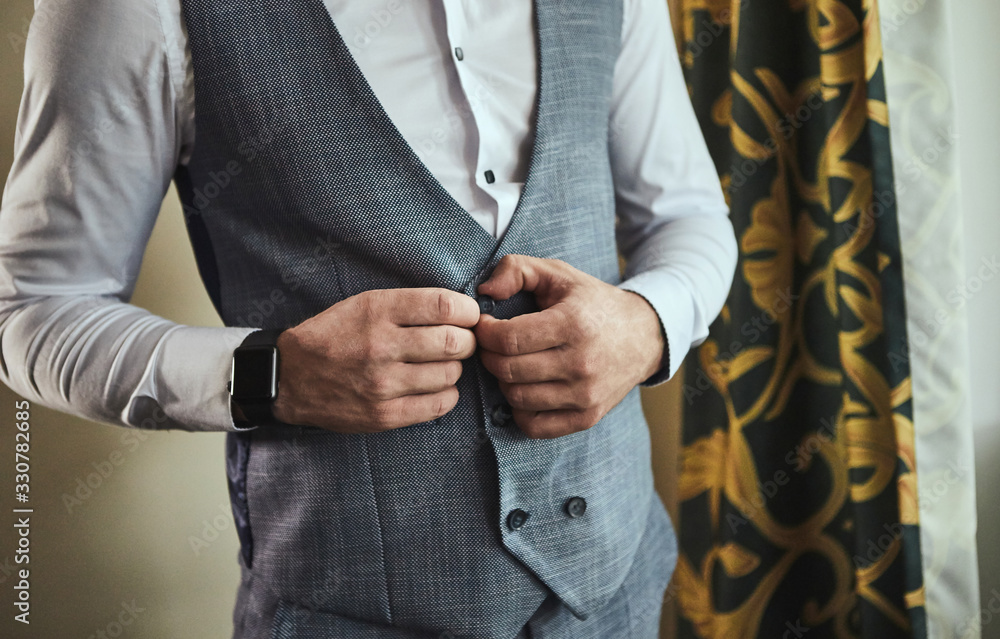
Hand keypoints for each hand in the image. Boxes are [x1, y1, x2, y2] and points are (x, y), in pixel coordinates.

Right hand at [272, 288, 479, 432]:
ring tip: (440, 364)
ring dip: (454, 368)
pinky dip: (447, 394)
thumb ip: (409, 305)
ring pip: (450, 374)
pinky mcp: (384, 415)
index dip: (467, 311)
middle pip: (454, 342)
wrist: (290, 377)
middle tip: (461, 342)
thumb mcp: (364, 304)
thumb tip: (460, 311)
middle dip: (467, 341)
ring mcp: (383, 384)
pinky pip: (439, 405)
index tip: (468, 315)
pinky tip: (436, 387)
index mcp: (378, 311)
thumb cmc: (334, 335)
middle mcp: (381, 346)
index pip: (443, 306)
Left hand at [475, 255, 664, 438]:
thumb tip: (484, 291)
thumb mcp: (559, 274)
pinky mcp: (587, 417)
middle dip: (489, 356)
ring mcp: (585, 394)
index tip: (485, 325)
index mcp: (572, 324)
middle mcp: (581, 363)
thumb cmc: (592, 303)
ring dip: (503, 381)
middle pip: (509, 370)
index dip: (485, 333)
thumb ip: (516, 269)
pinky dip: (520, 410)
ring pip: (517, 398)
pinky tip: (526, 389)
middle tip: (493, 345)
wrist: (643, 336)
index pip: (509, 338)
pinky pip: (535, 425)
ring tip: (511, 363)